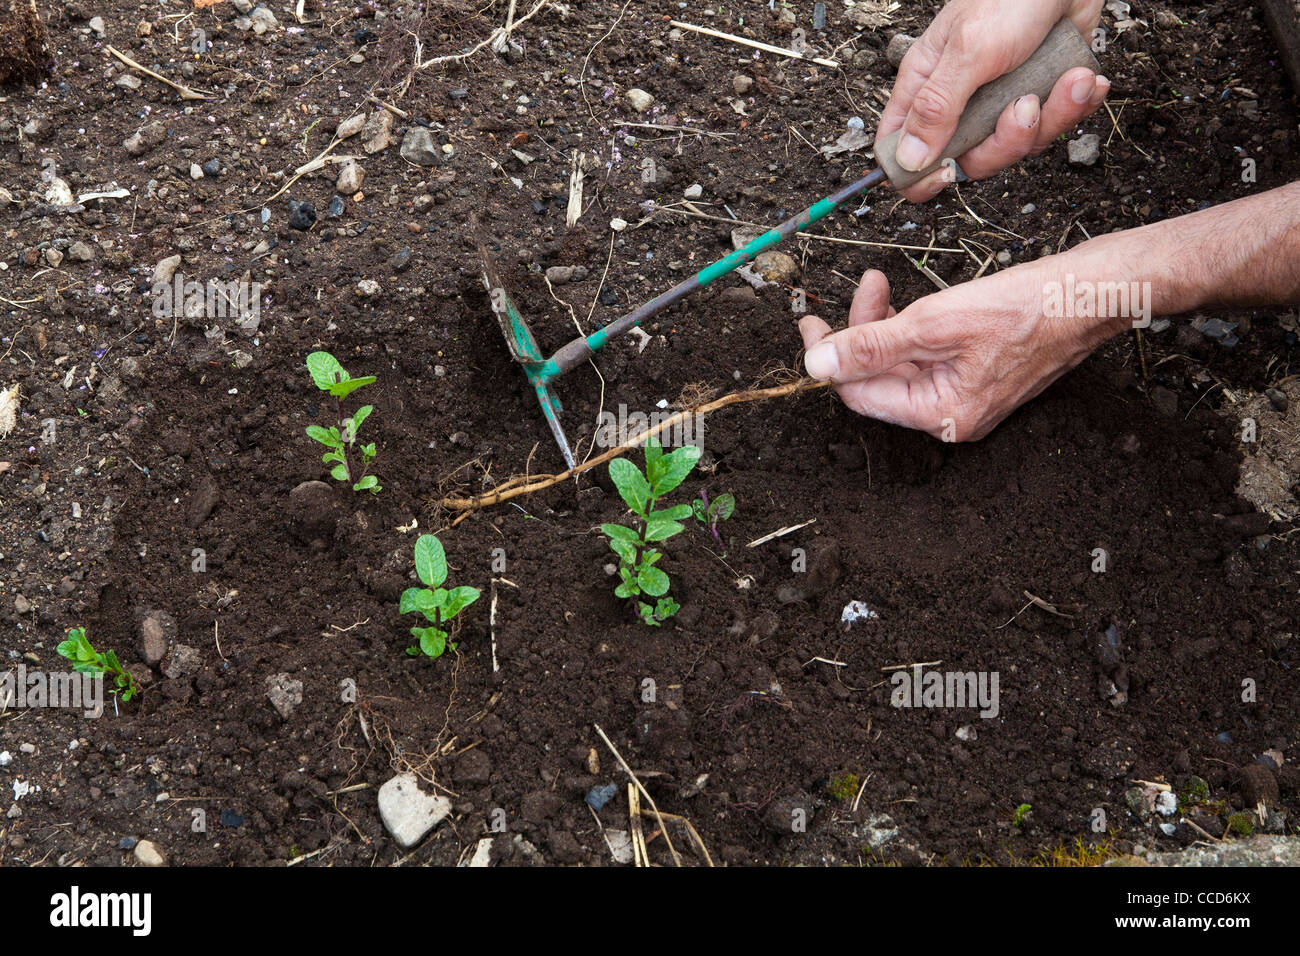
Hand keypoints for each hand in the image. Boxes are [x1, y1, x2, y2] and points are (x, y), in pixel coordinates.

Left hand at [798, 262, 1124, 440]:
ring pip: (902, 364)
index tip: (812, 321)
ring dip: (884, 325)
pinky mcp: (979, 371)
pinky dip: (911, 328)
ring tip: (882, 285)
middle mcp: (952, 415)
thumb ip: (871, 345)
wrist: (1096, 290)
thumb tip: (817, 365)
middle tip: (863, 288)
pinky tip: (909, 301)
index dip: (831, 357)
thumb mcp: (937, 322)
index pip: (861, 394)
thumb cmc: (1032, 307)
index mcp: (942, 415)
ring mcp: (967, 395)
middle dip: (861, 332)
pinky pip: (928, 356)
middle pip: (880, 379)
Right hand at [880, 0, 1108, 201]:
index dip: (918, 174)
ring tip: (1071, 80)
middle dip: (1006, 143)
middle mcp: (961, 102)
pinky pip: (1052, 127)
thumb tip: (907, 159)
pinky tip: (1084, 79)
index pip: (902, 150)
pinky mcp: (1040, 96)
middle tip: (1025, 108)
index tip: (945, 173)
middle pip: (969, 161)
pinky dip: (1075, 106)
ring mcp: (1001, 101)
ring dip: (1053, 117)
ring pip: (1016, 147)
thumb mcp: (969, 52)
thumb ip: (937, 107)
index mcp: (928, 87)